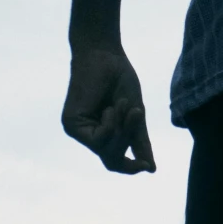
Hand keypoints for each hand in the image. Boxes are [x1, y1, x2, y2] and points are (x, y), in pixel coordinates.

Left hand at [62, 43, 155, 173]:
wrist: (104, 54)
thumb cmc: (119, 79)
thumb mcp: (135, 114)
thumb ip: (139, 141)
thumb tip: (151, 169)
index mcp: (102, 133)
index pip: (115, 161)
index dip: (131, 167)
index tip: (148, 167)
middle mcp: (88, 135)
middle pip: (111, 159)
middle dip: (128, 139)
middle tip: (137, 114)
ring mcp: (77, 131)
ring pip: (106, 151)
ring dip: (122, 130)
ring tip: (125, 105)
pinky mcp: (71, 125)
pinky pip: (98, 140)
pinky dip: (110, 125)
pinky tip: (110, 107)